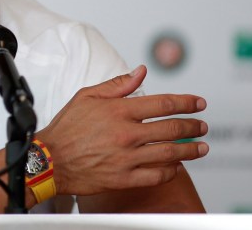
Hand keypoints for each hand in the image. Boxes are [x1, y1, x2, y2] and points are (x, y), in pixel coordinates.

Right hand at [38, 65, 207, 195]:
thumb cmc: (67, 128)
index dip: (186, 102)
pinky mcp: (124, 178)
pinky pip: (157, 175)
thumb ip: (117, 84)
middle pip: (173, 129)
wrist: (49, 159)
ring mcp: (127, 158)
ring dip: (191, 150)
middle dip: (194, 126)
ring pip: (170, 153)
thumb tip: (140, 72)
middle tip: (202, 126)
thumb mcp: (87, 96)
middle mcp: (126, 134)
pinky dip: (171, 171)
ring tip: (201, 148)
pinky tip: (176, 166)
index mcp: (119, 111)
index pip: (163, 103)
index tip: (198, 103)